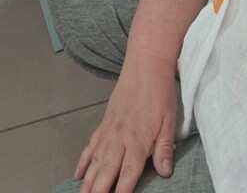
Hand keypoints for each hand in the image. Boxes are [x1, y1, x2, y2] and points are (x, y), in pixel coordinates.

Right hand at [74, 58, 177, 192]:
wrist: (145, 65)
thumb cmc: (160, 92)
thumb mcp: (169, 120)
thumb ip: (164, 148)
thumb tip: (165, 172)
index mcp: (137, 141)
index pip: (128, 175)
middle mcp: (119, 139)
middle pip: (105, 172)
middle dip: (98, 191)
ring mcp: (108, 131)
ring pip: (94, 162)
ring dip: (87, 182)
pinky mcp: (104, 124)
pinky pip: (90, 146)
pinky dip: (82, 162)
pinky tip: (77, 175)